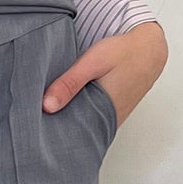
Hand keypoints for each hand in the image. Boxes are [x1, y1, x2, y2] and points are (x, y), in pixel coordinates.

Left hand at [42, 18, 166, 125]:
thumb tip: (46, 106)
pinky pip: (91, 118)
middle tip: (34, 119)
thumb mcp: (93, 62)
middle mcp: (107, 121)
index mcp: (102, 113)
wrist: (149, 49)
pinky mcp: (112, 112)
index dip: (52, 131)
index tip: (33, 126)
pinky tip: (65, 103)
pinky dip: (78, 113)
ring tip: (47, 110)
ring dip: (68, 118)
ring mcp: (111, 118)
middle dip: (57, 126)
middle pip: (75, 131)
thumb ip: (70, 83)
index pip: (70, 133)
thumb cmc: (123, 53)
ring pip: (83, 125)